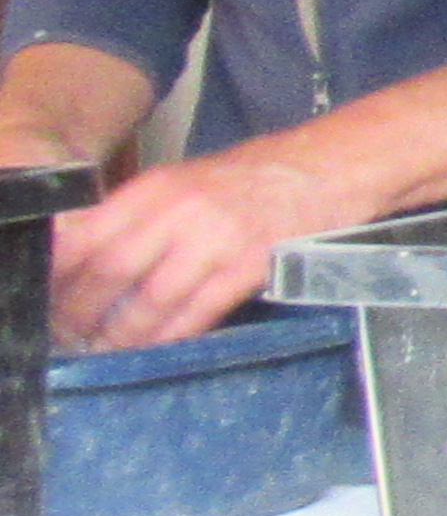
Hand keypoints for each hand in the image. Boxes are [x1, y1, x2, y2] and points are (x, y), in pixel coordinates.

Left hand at [50, 145, 361, 352]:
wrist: (330, 168)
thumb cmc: (259, 177)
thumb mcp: (189, 180)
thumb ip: (145, 214)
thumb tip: (97, 258)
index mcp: (157, 186)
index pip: (86, 234)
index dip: (60, 273)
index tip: (48, 298)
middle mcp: (180, 210)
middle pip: (110, 270)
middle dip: (83, 311)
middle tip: (72, 334)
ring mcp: (216, 239)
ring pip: (150, 299)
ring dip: (124, 332)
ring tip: (109, 348)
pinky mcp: (249, 266)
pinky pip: (197, 312)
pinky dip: (172, 335)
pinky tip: (158, 346)